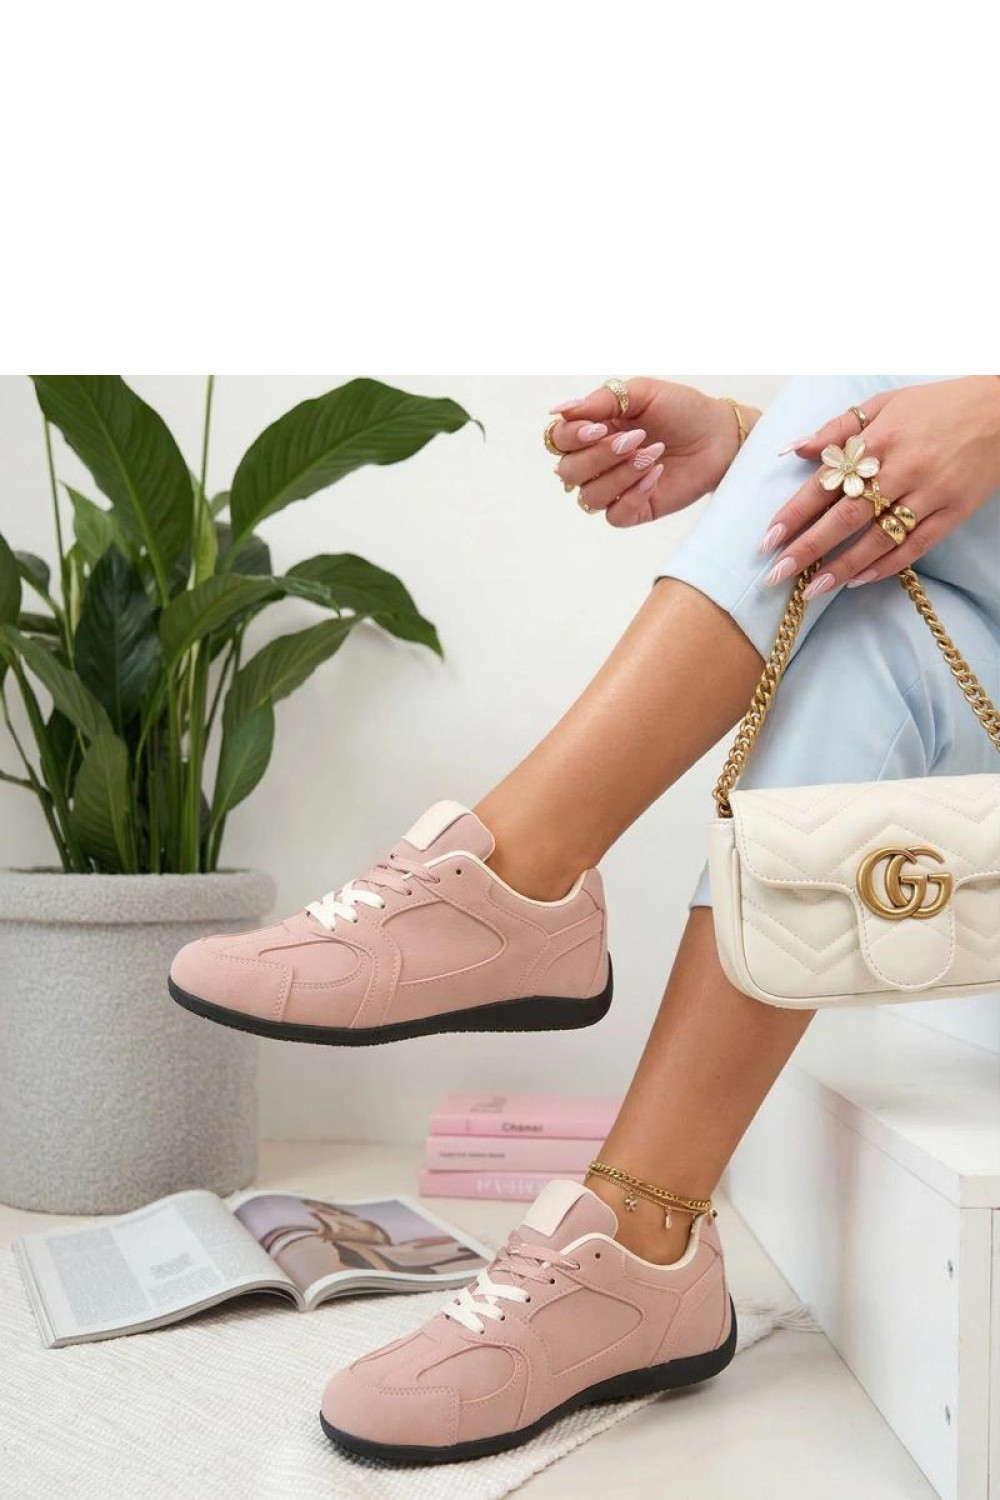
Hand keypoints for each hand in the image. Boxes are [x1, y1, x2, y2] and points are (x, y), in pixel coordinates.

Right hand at [547, 378, 754, 526]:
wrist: (719, 435)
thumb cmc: (682, 410)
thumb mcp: (642, 393)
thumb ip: (600, 400)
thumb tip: (558, 411)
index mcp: (594, 430)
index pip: (558, 440)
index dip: (571, 437)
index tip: (599, 427)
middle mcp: (599, 461)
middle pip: (567, 472)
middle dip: (598, 457)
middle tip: (635, 438)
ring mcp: (616, 487)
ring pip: (589, 496)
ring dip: (619, 475)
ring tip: (651, 455)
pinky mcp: (636, 509)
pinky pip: (614, 516)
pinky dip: (632, 496)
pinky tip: (655, 476)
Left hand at [761, 377, 999, 595]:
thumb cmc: (938, 405)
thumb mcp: (885, 404)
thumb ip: (837, 428)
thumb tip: (793, 449)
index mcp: (880, 439)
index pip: (827, 483)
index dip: (795, 513)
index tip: (768, 539)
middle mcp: (902, 468)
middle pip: (846, 516)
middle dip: (808, 548)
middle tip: (776, 575)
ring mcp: (930, 493)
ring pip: (878, 538)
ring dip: (841, 567)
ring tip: (811, 590)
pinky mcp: (953, 512)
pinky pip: (915, 546)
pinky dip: (885, 566)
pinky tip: (858, 581)